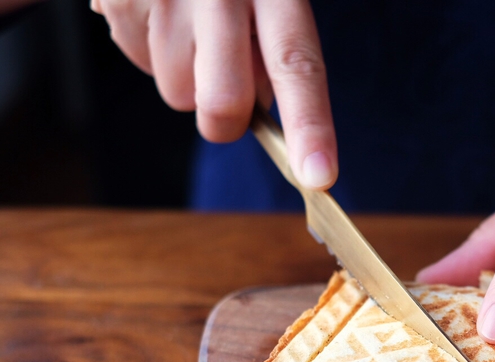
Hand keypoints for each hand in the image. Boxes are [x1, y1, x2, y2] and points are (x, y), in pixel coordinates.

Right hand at [91, 0, 336, 189]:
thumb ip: (279, 49)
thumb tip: (269, 113)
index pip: (296, 63)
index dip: (310, 125)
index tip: (319, 175)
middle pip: (222, 102)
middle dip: (226, 121)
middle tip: (229, 96)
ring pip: (177, 93)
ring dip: (188, 77)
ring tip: (193, 25)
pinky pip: (139, 62)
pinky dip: (153, 51)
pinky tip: (163, 12)